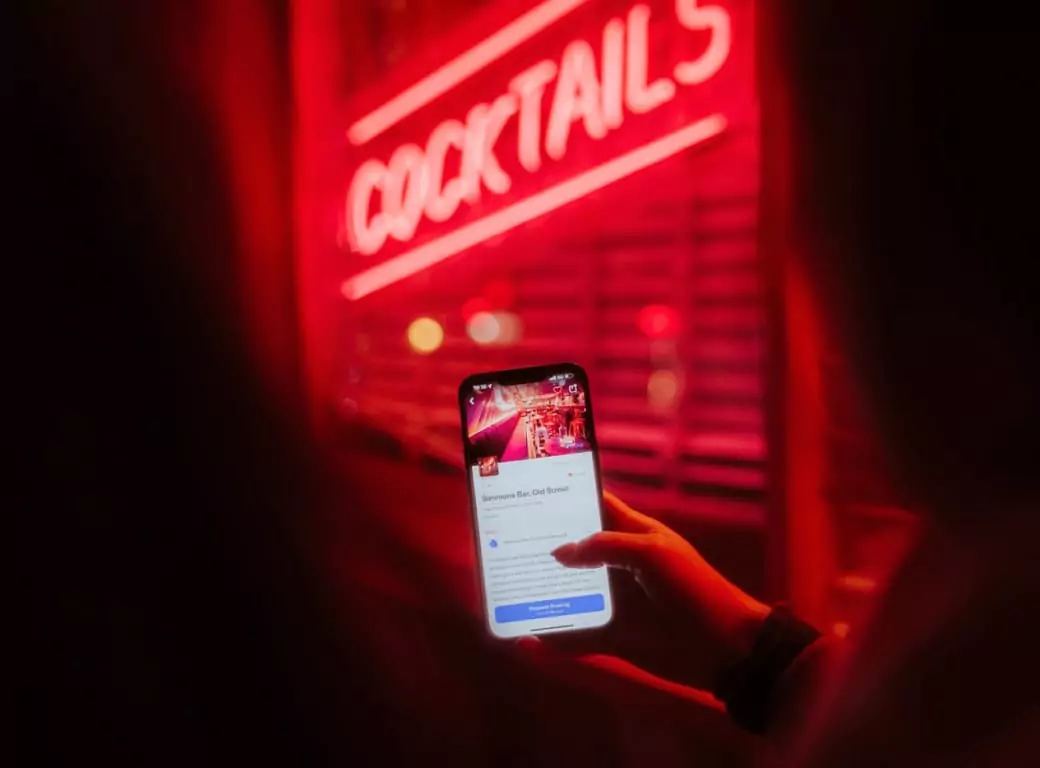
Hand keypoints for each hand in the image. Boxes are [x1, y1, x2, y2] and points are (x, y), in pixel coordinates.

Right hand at [521, 491, 768, 692]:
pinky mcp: (613, 637)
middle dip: (539, 545)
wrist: (726, 647)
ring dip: (539, 593)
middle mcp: (617, 564)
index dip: (564, 497)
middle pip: (570, 550)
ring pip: (567, 593)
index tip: (529, 490)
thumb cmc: (695, 588)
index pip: (592, 506)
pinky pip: (574, 636)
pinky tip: (524, 640)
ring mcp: (614, 600)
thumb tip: (560, 552)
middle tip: (499, 540)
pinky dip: (550, 639)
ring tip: (502, 590)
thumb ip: (605, 545)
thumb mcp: (651, 554)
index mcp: (631, 533)